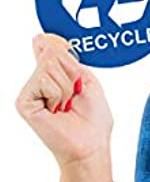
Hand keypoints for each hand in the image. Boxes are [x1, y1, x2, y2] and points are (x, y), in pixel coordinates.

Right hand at [15, 33, 113, 168]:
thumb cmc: (93, 118)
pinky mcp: (24, 102)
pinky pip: (44, 80)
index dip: (51, 43)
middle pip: (53, 54)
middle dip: (72, 72)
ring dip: (67, 86)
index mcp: (56, 77)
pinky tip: (56, 109)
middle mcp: (40, 82)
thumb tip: (41, 40)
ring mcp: (30, 92)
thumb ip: (65, 58)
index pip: (48, 50)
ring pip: (50, 66)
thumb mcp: (86, 79)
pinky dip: (58, 93)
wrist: (91, 143)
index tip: (44, 38)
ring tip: (67, 105)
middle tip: (75, 95)